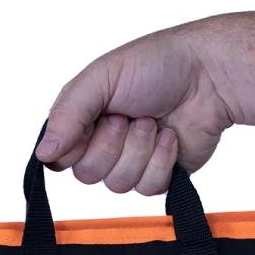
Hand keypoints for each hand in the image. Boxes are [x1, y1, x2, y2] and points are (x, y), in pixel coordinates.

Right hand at [33, 22, 237, 196]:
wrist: (209, 76)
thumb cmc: (156, 66)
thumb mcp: (101, 79)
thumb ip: (67, 115)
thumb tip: (44, 152)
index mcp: (84, 120)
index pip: (59, 157)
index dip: (75, 145)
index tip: (95, 120)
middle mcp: (104, 144)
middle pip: (87, 174)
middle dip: (112, 143)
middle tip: (130, 115)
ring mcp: (132, 162)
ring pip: (118, 184)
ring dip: (140, 149)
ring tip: (154, 121)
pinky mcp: (160, 176)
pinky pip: (149, 189)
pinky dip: (162, 160)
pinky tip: (170, 136)